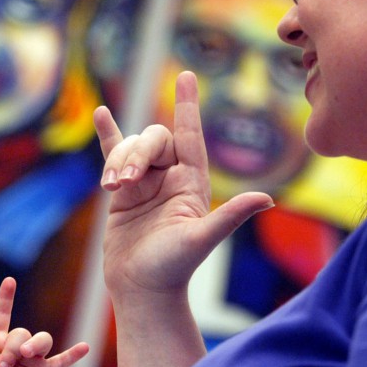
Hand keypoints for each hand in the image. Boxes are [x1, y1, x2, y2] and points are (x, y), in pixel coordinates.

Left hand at [0, 277, 88, 366]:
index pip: (2, 315)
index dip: (5, 298)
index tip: (10, 280)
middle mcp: (16, 346)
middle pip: (23, 333)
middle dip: (13, 349)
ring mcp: (31, 359)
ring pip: (42, 340)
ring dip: (35, 346)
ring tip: (26, 357)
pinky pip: (61, 361)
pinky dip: (73, 355)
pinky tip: (85, 348)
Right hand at [94, 71, 273, 299]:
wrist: (141, 289)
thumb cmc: (174, 268)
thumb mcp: (201, 239)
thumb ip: (230, 215)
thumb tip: (266, 199)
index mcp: (192, 183)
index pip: (191, 135)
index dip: (188, 106)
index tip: (186, 77)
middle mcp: (170, 178)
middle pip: (152, 141)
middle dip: (136, 155)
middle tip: (124, 184)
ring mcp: (144, 183)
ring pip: (129, 150)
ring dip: (117, 162)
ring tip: (113, 190)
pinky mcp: (121, 192)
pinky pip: (112, 155)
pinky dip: (107, 135)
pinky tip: (101, 114)